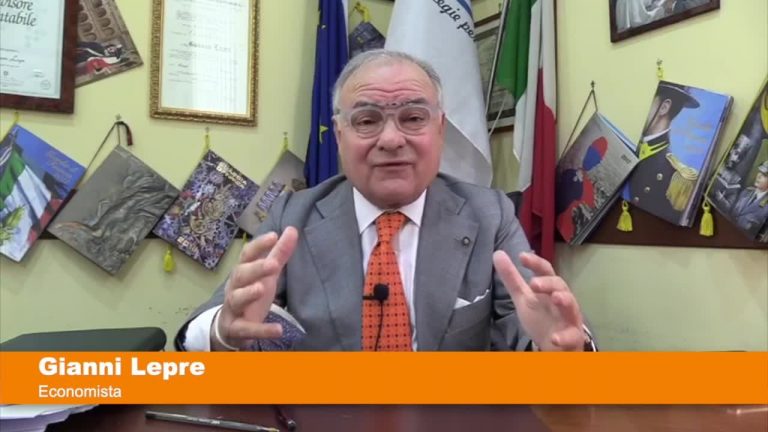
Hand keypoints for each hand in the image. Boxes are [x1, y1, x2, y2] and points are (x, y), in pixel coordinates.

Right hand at [213, 227, 298, 349]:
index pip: (247, 255)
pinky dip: (261, 330)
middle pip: (240, 275)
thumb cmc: (250, 294)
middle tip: (272, 264)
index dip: (258, 245)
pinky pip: (247, 329)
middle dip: (255, 269)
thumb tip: (292, 229)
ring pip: (236, 299)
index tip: (273, 236)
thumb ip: (279, 253)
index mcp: (243, 272)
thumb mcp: (267, 274)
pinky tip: (278, 330)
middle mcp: (235, 287)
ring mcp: (233, 308)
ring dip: (248, 293)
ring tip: (261, 289)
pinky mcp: (237, 329)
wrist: (231, 328)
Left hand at [493, 251, 584, 350]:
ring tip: (556, 298)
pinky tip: (554, 338)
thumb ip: (511, 278)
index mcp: (549, 289)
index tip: (522, 256)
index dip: (535, 262)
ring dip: (564, 300)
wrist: (554, 346)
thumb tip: (497, 253)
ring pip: (571, 306)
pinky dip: (563, 337)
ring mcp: (569, 318)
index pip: (545, 271)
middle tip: (534, 283)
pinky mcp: (573, 337)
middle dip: (548, 283)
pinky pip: (571, 336)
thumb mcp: (523, 297)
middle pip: (560, 286)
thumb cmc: (541, 317)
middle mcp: (562, 300)